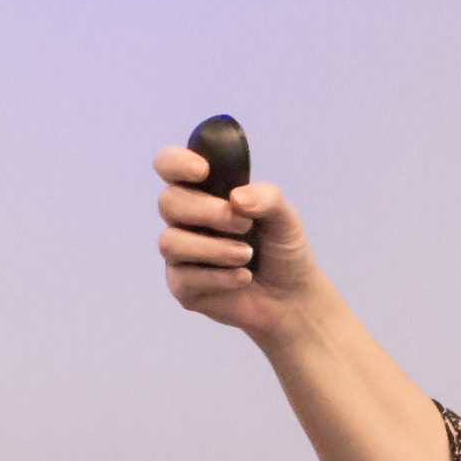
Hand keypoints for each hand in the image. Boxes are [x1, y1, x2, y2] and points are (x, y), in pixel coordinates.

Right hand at [155, 141, 311, 340]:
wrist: (291, 298)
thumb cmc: (282, 250)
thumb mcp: (285, 218)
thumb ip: (267, 198)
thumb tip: (236, 199)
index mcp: (204, 192)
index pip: (169, 164)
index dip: (176, 163)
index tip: (202, 171)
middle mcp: (185, 219)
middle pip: (168, 201)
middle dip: (206, 211)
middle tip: (243, 224)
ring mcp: (180, 253)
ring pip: (170, 242)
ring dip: (213, 248)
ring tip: (247, 255)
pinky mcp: (182, 286)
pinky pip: (184, 278)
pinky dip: (219, 277)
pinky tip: (243, 277)